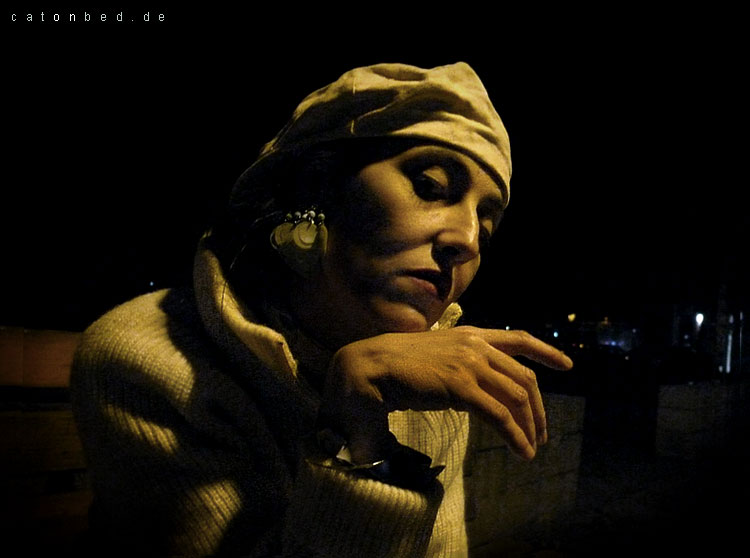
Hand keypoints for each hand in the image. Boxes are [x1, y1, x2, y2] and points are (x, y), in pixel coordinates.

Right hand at [319, 327, 572, 462]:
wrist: (365, 369)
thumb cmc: (391, 369)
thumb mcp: (433, 360)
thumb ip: (455, 368)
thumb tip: (470, 394)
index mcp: (467, 335)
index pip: (517, 338)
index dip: (546, 351)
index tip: (566, 365)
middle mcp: (473, 345)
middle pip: (523, 377)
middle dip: (538, 408)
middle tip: (542, 432)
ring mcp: (468, 363)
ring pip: (517, 396)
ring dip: (530, 426)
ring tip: (532, 447)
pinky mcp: (461, 386)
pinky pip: (500, 415)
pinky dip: (516, 435)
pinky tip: (522, 451)